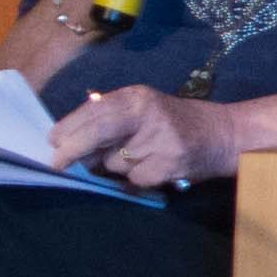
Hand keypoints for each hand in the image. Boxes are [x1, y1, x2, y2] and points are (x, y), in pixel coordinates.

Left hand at [50, 86, 235, 188]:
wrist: (226, 134)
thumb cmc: (177, 121)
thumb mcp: (145, 109)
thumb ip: (112, 119)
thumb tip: (69, 140)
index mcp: (137, 96)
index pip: (94, 111)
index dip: (69, 128)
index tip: (51, 141)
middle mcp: (147, 114)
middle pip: (97, 133)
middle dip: (73, 150)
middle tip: (57, 163)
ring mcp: (160, 140)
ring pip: (114, 162)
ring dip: (115, 166)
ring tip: (140, 156)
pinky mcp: (169, 164)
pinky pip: (134, 179)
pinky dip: (137, 179)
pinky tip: (155, 167)